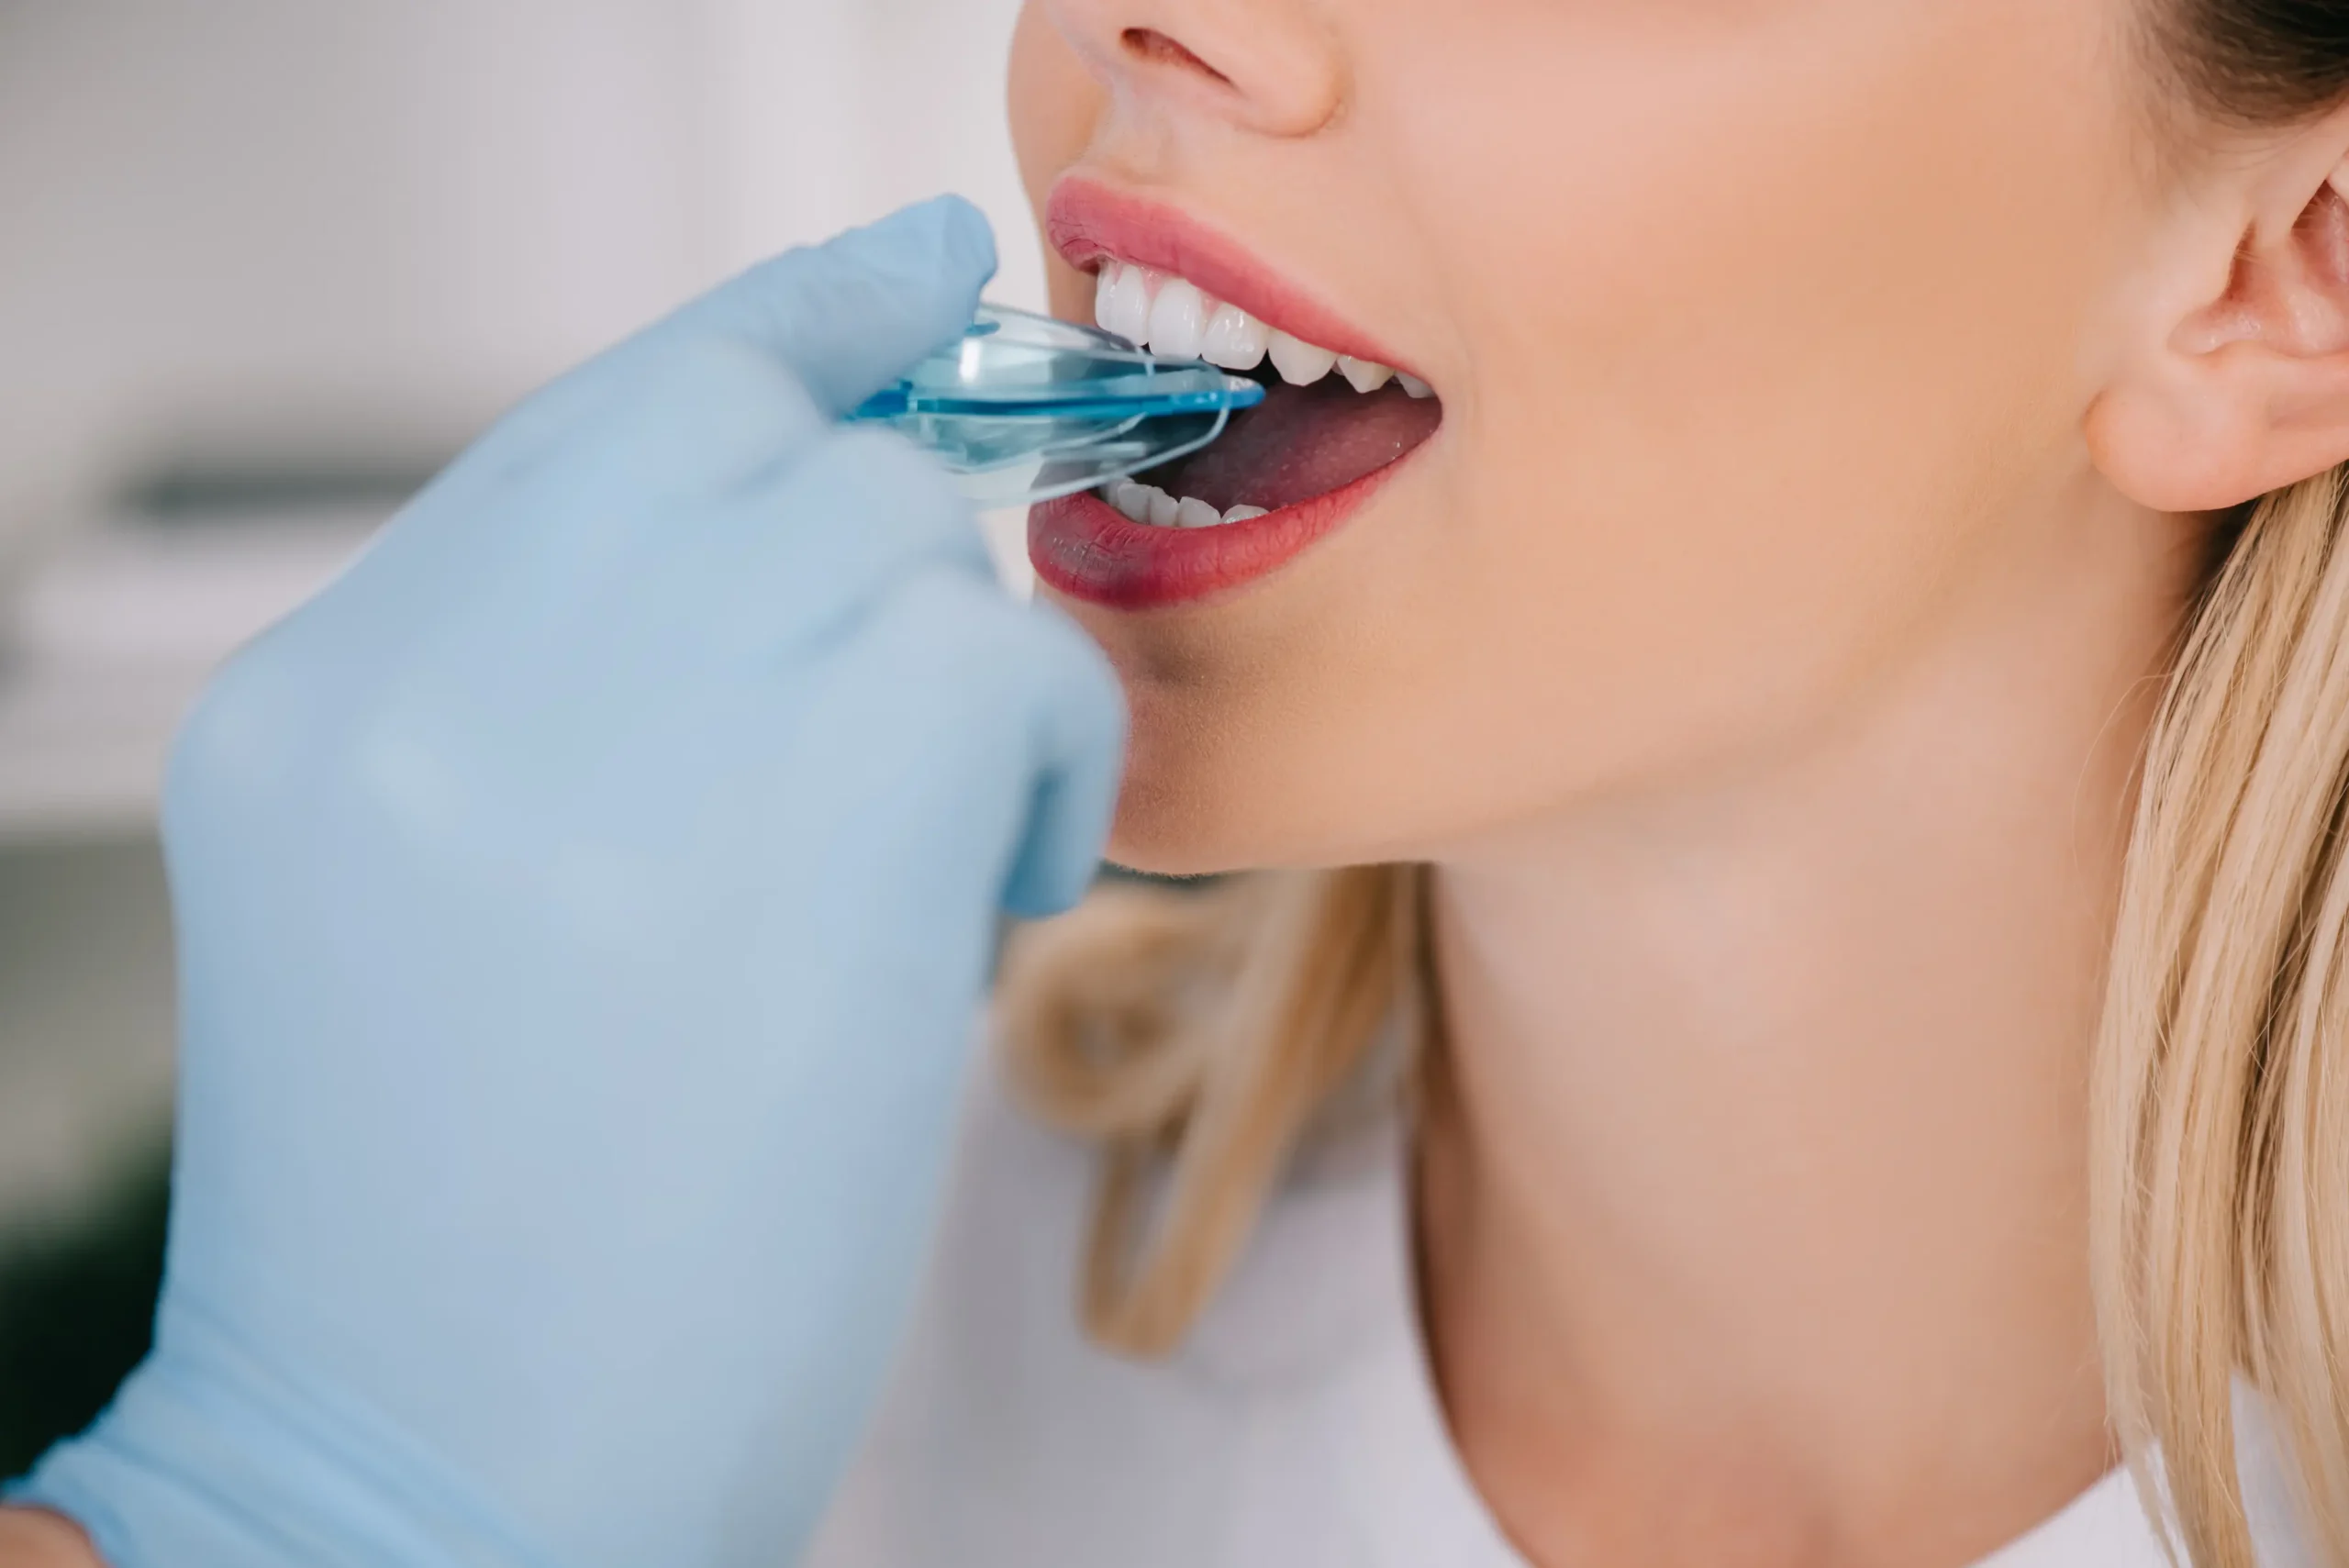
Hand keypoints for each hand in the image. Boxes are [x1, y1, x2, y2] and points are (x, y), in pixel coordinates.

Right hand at [7, 198, 1123, 1567]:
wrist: (439, 1495)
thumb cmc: (466, 1247)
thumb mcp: (430, 910)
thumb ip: (558, 694)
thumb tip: (779, 531)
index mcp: (330, 698)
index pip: (585, 422)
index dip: (770, 332)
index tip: (899, 272)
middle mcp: (447, 675)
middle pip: (744, 431)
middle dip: (875, 519)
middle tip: (933, 642)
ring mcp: (619, 733)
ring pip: (889, 533)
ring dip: (952, 673)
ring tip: (918, 852)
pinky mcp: (816, 821)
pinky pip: (1002, 656)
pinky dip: (1036, 754)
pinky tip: (982, 883)